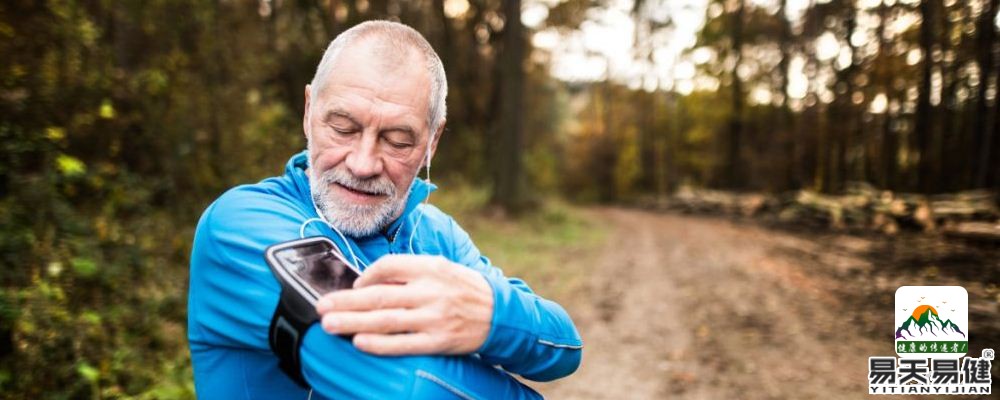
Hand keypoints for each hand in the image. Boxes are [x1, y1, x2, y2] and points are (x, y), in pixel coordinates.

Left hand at [315, 254, 493, 355]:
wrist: (499, 313)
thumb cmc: (463, 289)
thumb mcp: (440, 268)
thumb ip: (409, 271)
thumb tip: (370, 281)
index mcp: (430, 268)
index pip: (389, 266)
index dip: (365, 276)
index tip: (352, 286)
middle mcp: (431, 291)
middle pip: (380, 296)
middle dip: (347, 302)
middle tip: (322, 306)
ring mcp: (434, 317)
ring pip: (386, 320)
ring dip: (354, 322)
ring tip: (330, 325)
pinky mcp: (438, 341)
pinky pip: (403, 343)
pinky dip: (379, 343)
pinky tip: (359, 342)